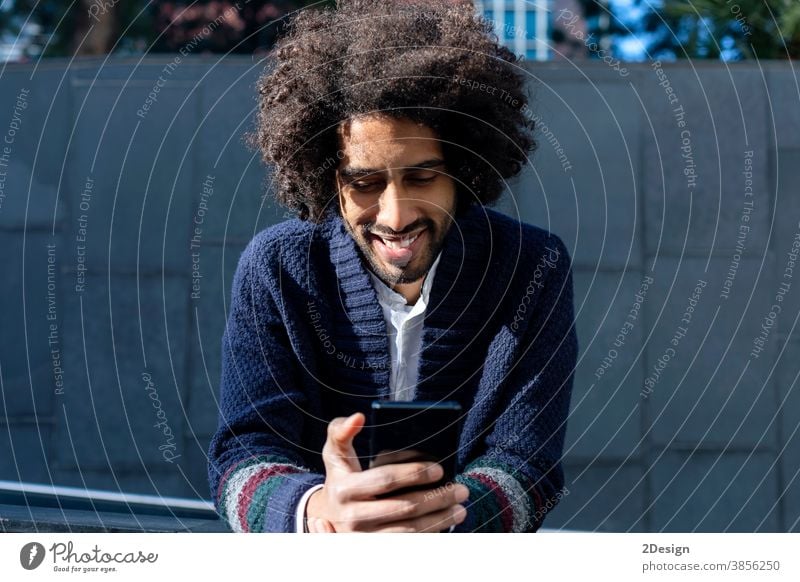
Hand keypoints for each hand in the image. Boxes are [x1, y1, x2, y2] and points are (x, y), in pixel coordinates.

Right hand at [306, 412, 468, 531]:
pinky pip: (408, 543)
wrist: (330, 512)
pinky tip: (446, 523)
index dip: (413, 473)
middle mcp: (351, 517)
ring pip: (409, 530)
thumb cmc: (341, 474)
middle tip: (461, 489)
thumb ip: (341, 431)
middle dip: (436, 498)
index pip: (384, 479)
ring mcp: (364, 537)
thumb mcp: (335, 452)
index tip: (440, 469)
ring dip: (439, 519)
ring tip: (461, 509)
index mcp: (343, 488)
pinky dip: (430, 534)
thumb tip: (358, 416)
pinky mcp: (374, 549)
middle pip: (403, 507)